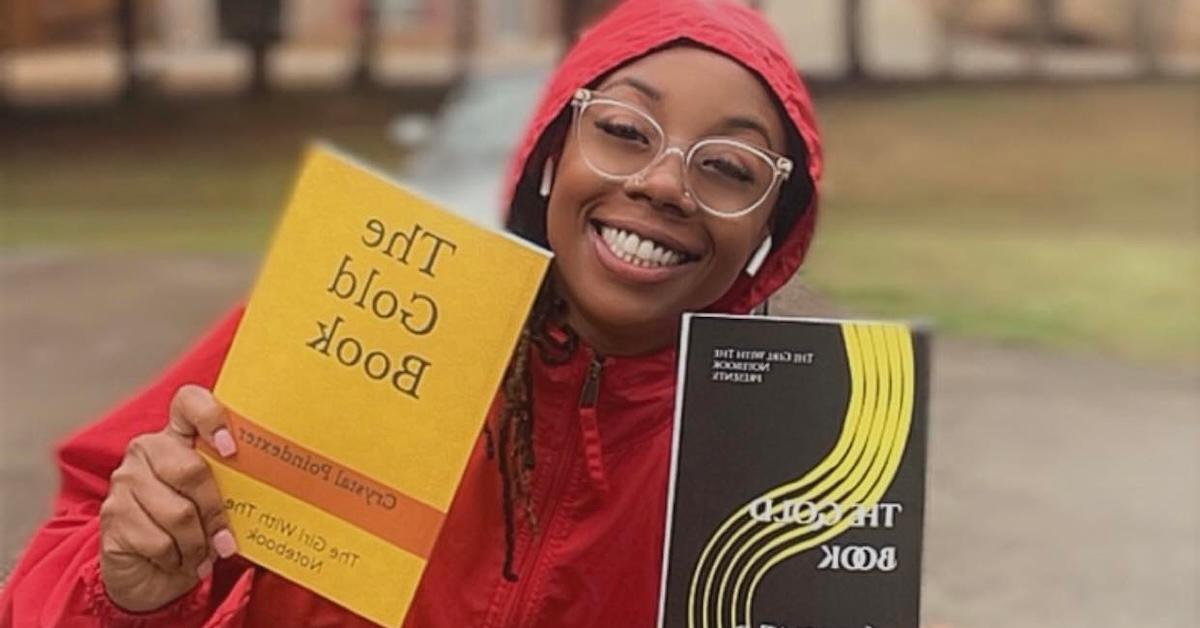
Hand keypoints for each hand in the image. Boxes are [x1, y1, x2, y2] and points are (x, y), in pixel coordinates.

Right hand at [99, 385, 238, 611]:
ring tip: (203, 553)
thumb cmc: (195, 531)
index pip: (189, 402)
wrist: (153, 574)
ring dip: (198, 543)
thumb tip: (278, 483)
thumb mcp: (220, 502)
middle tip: (226, 538)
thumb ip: (235, 484)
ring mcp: (124, 481)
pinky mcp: (111, 515)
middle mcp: (146, 450)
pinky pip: (158, 541)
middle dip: (215, 510)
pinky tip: (177, 561)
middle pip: (190, 470)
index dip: (211, 417)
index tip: (231, 449)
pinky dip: (177, 559)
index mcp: (178, 435)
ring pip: (177, 513)